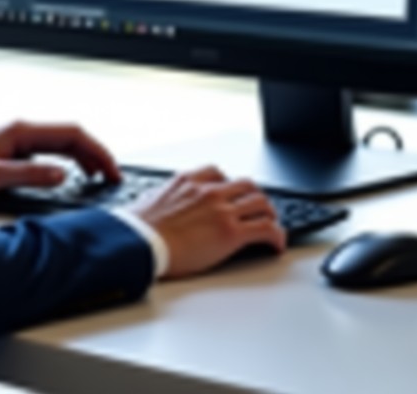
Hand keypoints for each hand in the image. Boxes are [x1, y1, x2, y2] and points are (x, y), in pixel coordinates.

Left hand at [0, 120, 121, 199]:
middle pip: (71, 136)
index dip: (97, 150)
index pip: (72, 133)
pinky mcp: (12, 148)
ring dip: (83, 157)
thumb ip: (30, 175)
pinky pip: (49, 150)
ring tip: (98, 177)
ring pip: (61, 142)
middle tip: (112, 177)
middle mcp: (22, 130)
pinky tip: (70, 175)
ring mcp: (18, 138)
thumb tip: (63, 175)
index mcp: (22, 131)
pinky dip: (67, 161)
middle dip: (96, 154)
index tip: (111, 169)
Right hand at [129, 166, 285, 277]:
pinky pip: (265, 228)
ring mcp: (222, 209)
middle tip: (259, 208)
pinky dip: (276, 235)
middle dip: (255, 197)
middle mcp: (208, 190)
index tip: (232, 193)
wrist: (140, 242)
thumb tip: (157, 205)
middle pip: (245, 185)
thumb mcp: (149, 200)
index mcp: (187, 180)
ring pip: (260, 203)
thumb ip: (163, 198)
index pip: (217, 173)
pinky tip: (276, 244)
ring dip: (270, 214)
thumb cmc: (139, 228)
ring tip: (272, 225)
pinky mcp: (231, 232)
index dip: (229, 184)